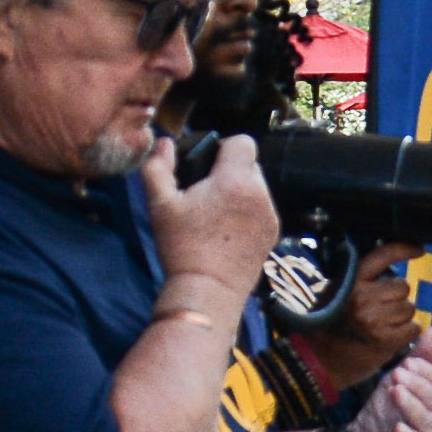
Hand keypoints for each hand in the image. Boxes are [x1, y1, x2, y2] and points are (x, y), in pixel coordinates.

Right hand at [146, 129, 280, 304]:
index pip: (243, 141)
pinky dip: (247, 211)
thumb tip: (165, 144)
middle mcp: (260, 194)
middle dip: (229, 170)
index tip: (206, 164)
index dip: (223, 146)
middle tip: (205, 191)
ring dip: (238, 190)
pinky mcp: (273, 234)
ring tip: (215, 211)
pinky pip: (261, 209)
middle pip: (250, 164)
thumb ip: (158, 167)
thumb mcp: (160, 204)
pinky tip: (226, 229)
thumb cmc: (182, 247)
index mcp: (236, 180)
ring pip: (256, 187)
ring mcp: (270, 216)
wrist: (207, 290)